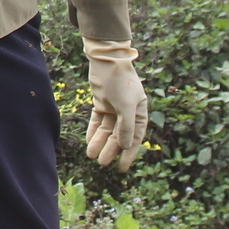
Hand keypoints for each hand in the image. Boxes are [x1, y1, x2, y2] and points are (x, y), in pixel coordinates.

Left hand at [82, 40, 146, 170]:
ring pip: (106, 130)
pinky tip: (89, 142)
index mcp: (139, 112)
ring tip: (92, 155)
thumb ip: (126, 127)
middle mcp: (128, 112)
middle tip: (102, 163)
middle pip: (118, 136)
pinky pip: (97, 121)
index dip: (129, 154)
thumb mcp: (126, 106)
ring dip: (100, 142)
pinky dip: (93, 131)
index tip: (121, 168)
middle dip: (110, 149)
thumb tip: (125, 146)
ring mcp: (114, 107)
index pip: (135, 138)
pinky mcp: (102, 102)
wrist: (107, 60)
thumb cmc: (121, 82)